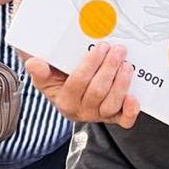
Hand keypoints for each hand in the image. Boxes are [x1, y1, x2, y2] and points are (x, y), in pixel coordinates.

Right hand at [23, 42, 139, 126]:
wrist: (71, 95)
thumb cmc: (60, 81)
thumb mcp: (45, 75)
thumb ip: (39, 69)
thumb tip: (34, 63)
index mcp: (64, 100)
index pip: (77, 82)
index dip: (90, 65)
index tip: (100, 48)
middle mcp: (81, 111)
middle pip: (97, 91)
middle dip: (109, 68)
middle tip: (117, 50)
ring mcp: (99, 115)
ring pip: (111, 104)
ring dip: (121, 83)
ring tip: (127, 65)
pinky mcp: (114, 117)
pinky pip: (124, 120)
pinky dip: (131, 111)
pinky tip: (134, 97)